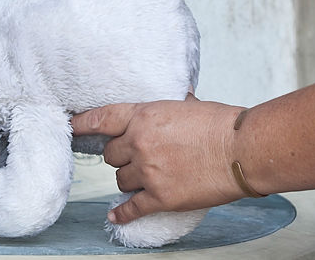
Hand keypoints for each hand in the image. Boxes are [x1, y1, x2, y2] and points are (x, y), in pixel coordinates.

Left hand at [71, 94, 247, 223]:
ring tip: (144, 178)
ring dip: (128, 179)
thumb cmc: (222, 124)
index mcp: (145, 116)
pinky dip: (122, 213)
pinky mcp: (160, 197)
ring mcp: (148, 171)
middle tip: (135, 156)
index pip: (102, 118)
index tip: (72, 126)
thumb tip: (179, 99)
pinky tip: (116, 215)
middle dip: (120, 155)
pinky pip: (131, 207)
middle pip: (110, 154)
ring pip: (120, 180)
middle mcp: (140, 143)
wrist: (242, 150)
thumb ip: (172, 107)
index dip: (83, 123)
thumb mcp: (189, 106)